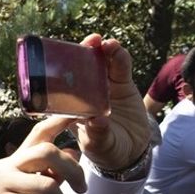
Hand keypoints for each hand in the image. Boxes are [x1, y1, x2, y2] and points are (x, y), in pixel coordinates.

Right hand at [0, 116, 85, 193]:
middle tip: (82, 189)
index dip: (59, 121)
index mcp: (17, 160)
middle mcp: (8, 165)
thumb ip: (52, 175)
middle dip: (73, 171)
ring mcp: (2, 183)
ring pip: (47, 186)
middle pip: (46, 152)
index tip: (79, 114)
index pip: (39, 132)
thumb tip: (75, 154)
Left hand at [75, 34, 149, 170]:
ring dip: (101, 50)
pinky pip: (120, 67)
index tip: (63, 58)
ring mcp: (103, 85)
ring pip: (100, 63)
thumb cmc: (106, 149)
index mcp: (71, 105)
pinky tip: (116, 48)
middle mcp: (84, 91)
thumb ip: (97, 134)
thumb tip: (97, 120)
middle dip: (82, 52)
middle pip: (80, 67)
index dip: (62, 69)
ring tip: (104, 43)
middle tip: (87, 43)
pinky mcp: (121, 83)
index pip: (62, 84)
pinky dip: (119, 56)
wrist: (131, 150)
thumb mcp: (99, 145)